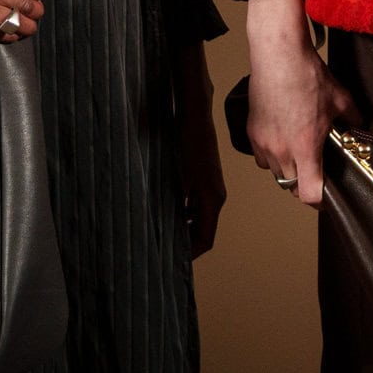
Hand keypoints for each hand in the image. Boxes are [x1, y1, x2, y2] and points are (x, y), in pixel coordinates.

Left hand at [174, 40, 224, 257]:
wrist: (194, 111)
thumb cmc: (186, 140)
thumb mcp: (175, 175)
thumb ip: (174, 203)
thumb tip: (163, 228)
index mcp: (211, 198)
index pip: (205, 239)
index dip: (189, 254)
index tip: (169, 261)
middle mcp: (214, 195)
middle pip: (202, 231)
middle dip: (183, 243)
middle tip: (159, 250)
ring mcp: (210, 186)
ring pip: (197, 217)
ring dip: (182, 227)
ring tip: (158, 232)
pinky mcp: (203, 177)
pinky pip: (195, 204)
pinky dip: (182, 212)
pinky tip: (162, 209)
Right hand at [244, 0, 355, 205]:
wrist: (279, 55)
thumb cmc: (307, 75)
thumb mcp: (341, 98)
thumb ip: (353, 119)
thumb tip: (361, 128)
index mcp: (305, 147)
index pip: (309, 193)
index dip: (320, 201)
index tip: (327, 198)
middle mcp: (281, 150)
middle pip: (291, 186)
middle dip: (305, 184)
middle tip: (316, 172)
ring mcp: (263, 142)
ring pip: (275, 172)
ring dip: (288, 170)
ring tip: (300, 155)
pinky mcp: (252, 132)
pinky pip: (261, 157)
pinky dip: (272, 157)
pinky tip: (283, 142)